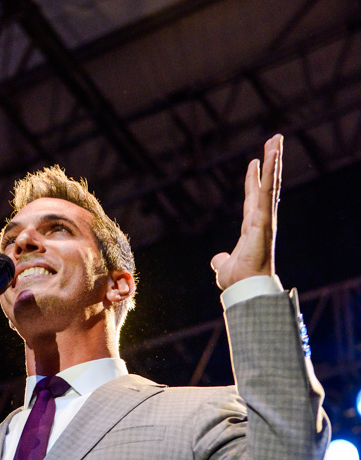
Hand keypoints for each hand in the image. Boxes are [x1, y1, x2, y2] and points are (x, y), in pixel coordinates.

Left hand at [210, 134, 282, 290]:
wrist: (243, 288)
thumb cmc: (237, 281)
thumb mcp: (223, 267)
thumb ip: (221, 260)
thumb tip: (217, 259)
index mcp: (252, 227)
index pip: (253, 198)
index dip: (253, 180)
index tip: (254, 162)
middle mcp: (261, 219)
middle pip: (267, 185)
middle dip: (271, 162)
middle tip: (275, 140)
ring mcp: (265, 218)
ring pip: (271, 183)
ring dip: (274, 160)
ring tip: (276, 138)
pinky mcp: (264, 218)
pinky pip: (268, 191)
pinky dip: (271, 172)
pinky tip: (272, 155)